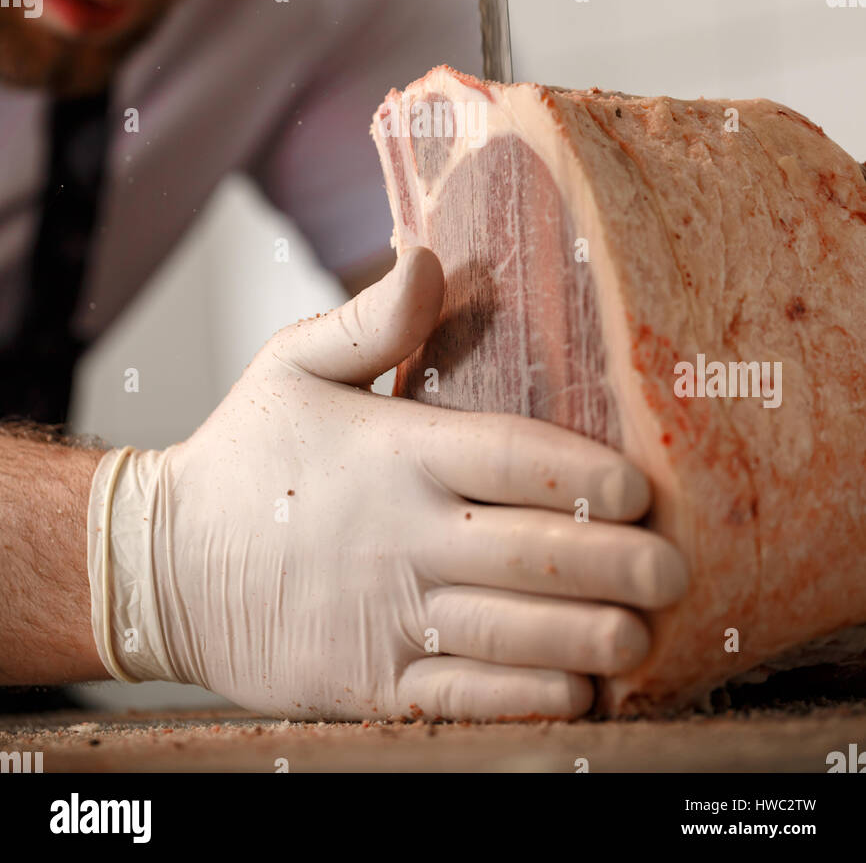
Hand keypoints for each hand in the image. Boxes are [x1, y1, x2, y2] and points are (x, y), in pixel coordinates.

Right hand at [88, 247, 687, 719]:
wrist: (165, 564)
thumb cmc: (244, 454)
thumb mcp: (293, 364)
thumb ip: (371, 318)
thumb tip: (430, 258)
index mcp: (395, 453)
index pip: (511, 459)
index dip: (584, 474)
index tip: (640, 487)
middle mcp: (403, 536)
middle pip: (532, 552)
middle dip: (616, 563)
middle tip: (674, 569)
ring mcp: (389, 615)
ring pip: (512, 632)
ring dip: (588, 635)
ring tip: (644, 631)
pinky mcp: (372, 681)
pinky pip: (467, 698)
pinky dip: (529, 697)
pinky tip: (580, 687)